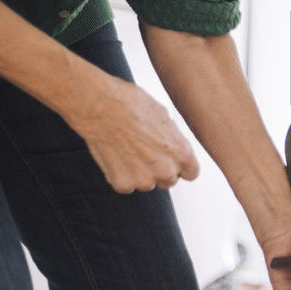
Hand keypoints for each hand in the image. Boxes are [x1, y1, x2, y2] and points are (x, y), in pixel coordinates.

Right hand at [65, 75, 199, 192]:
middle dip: (160, 169)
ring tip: (128, 149)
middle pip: (169, 180)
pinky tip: (116, 155)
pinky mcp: (122, 183)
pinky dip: (121, 174)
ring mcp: (143, 179)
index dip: (181, 166)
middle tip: (145, 152)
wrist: (100, 105)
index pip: (191, 173)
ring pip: (146, 183)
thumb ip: (173, 139)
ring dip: (139, 172)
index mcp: (181, 153)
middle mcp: (166, 170)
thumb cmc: (131, 104)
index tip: (172, 162)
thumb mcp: (164, 116)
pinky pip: (126, 185)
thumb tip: (172, 146)